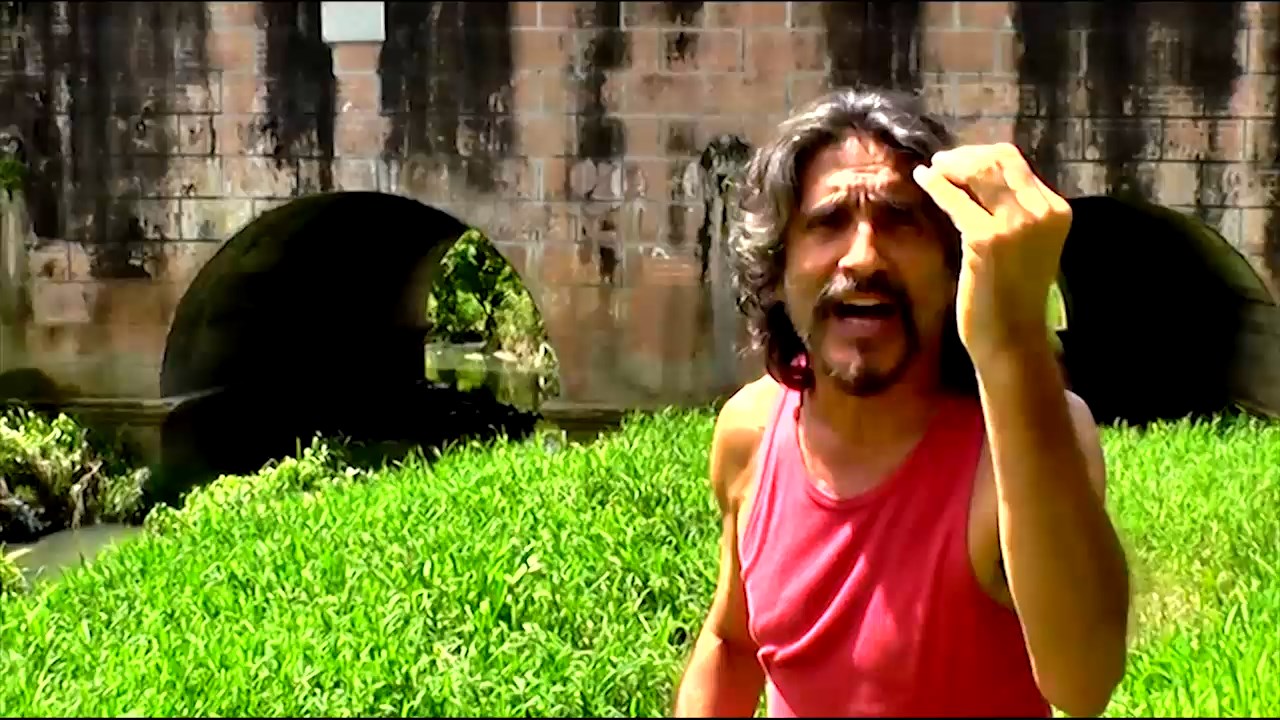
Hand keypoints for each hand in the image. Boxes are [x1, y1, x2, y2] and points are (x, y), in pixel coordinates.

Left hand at [910, 143, 1071, 363]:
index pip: (1016, 162)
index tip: (960, 160)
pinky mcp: (986, 239)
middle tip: (942, 162)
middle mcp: (1041, 211)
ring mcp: (1015, 224)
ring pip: (978, 173)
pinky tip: (922, 178)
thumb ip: (1015, 210)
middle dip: (966, 156)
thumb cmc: (1014, 293)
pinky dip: (936, 185)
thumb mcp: (1028, 242)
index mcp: (1056, 209)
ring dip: (951, 167)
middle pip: (998, 160)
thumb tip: (979, 176)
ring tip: (933, 169)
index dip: (983, 155)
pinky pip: (956, 199)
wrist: (1012, 335)